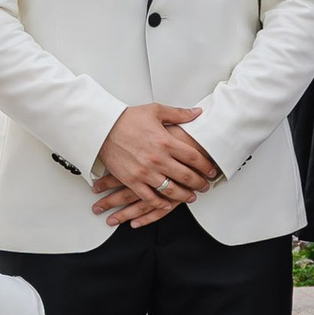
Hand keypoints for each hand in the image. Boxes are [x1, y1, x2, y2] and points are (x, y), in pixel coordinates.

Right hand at [93, 103, 215, 226]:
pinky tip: (167, 204)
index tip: (210, 170)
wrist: (102, 128)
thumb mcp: (155, 111)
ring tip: (191, 197)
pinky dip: (160, 204)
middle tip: (205, 186)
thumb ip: (179, 114)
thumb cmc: (127, 119)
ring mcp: (145, 172)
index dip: (206, 166)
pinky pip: (150, 198)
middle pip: (187, 176)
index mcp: (166, 141)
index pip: (194, 157)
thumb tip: (197, 112)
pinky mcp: (132, 180)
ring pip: (171, 190)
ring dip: (184, 196)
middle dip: (200, 183)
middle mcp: (158, 159)